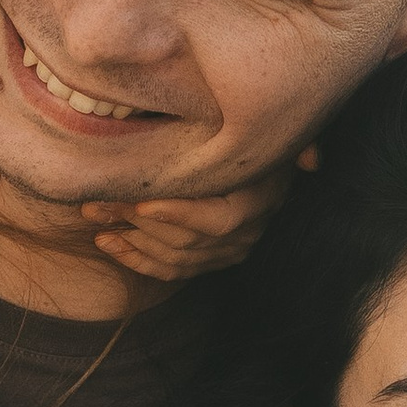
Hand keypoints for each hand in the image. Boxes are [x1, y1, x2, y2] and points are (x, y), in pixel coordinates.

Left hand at [82, 145, 314, 283]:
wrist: (267, 163)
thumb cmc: (263, 139)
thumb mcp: (282, 136)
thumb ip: (299, 143)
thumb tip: (312, 161)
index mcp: (259, 202)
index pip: (219, 219)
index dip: (180, 214)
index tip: (143, 203)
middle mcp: (245, 234)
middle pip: (185, 238)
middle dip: (135, 222)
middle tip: (96, 202)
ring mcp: (227, 253)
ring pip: (173, 256)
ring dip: (129, 239)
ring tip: (95, 216)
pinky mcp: (209, 262)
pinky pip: (170, 271)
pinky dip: (135, 260)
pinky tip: (107, 242)